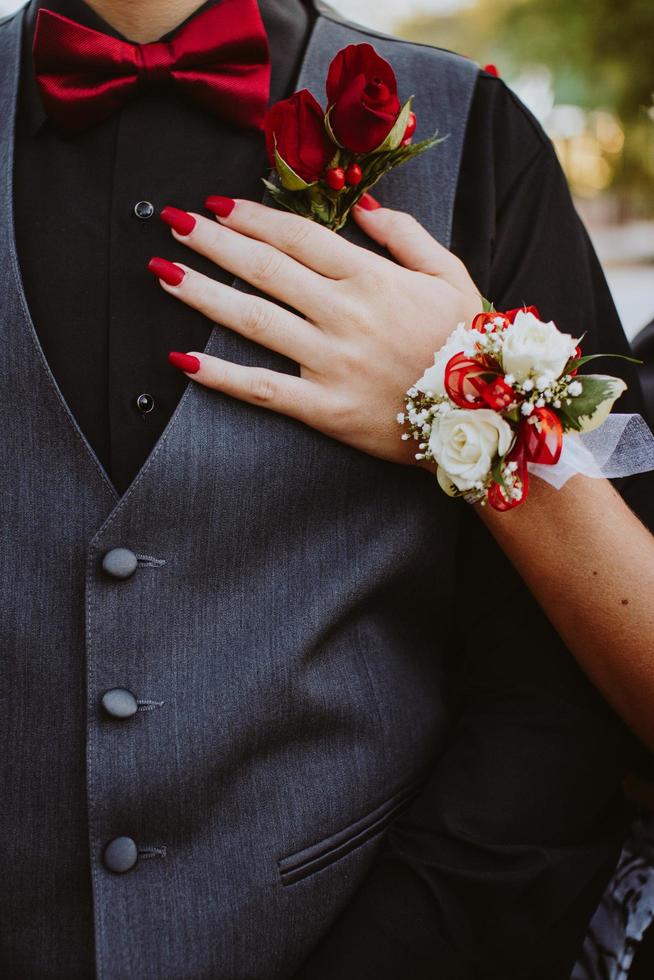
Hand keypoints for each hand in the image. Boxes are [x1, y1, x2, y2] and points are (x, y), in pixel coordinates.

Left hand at [152, 196, 480, 464]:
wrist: (485, 414)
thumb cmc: (467, 341)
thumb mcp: (450, 274)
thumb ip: (406, 235)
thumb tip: (363, 205)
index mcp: (373, 278)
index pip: (299, 236)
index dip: (253, 216)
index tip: (217, 204)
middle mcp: (345, 314)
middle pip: (266, 269)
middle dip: (213, 242)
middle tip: (173, 221)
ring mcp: (332, 362)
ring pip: (254, 320)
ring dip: (202, 293)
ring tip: (162, 273)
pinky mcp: (325, 408)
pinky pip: (263, 389)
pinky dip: (221, 375)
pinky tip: (182, 359)